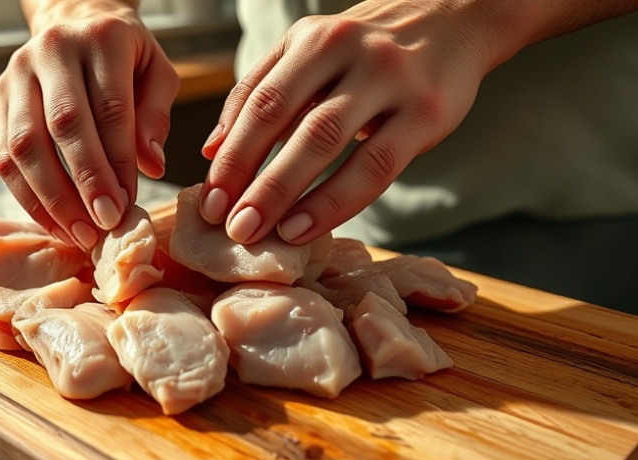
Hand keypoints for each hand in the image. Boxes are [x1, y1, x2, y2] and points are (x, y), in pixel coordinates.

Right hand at [0, 0, 178, 248]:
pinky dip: (29, 198)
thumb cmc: (126, 58)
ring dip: (53, 198)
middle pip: (63, 125)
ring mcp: (18, 75)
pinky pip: (5, 158)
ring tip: (81, 233)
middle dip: (85, 182)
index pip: (110, 108)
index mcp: (100, 39)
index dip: (118, 162)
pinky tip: (57, 224)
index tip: (128, 204)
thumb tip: (152, 167)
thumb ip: (156, 117)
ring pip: (24, 145)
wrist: (78, 24)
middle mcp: (52, 51)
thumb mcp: (157, 75)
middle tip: (105, 223)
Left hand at [198, 0, 503, 244]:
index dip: (232, 155)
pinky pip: (375, 166)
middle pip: (289, 123)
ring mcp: (390, 81)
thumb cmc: (368, 47)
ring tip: (261, 233)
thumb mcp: (309, 51)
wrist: (454, 18)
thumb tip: (212, 149)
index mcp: (313, 40)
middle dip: (253, 181)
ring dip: (289, 194)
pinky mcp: (425, 114)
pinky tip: (306, 227)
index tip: (209, 200)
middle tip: (230, 226)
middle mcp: (349, 53)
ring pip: (329, 143)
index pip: (260, 102)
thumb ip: (258, 92)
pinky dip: (336, 202)